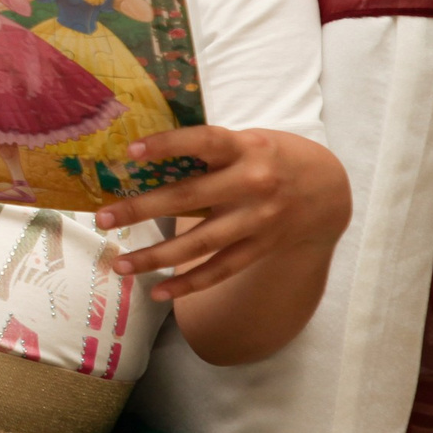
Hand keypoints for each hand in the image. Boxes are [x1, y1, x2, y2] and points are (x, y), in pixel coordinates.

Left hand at [93, 125, 348, 299]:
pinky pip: (221, 269)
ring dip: (156, 256)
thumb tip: (144, 155)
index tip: (130, 151)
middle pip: (190, 198)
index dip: (168, 145)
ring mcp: (259, 220)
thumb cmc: (274, 156)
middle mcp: (253, 184)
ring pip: (200, 243)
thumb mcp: (249, 140)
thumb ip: (210, 150)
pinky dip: (189, 283)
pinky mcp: (262, 247)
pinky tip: (158, 291)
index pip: (203, 142)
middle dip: (142, 209)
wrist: (331, 188)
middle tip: (102, 218)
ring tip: (120, 264)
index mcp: (247, 148)